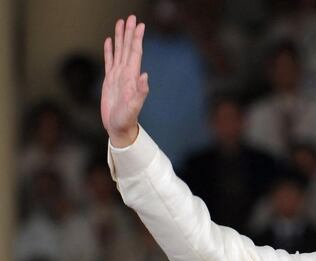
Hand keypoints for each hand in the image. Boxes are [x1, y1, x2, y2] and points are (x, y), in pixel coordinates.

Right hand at [101, 15, 147, 147]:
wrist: (119, 128)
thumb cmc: (127, 119)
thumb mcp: (134, 106)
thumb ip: (140, 92)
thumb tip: (145, 76)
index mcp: (131, 77)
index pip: (135, 53)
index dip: (137, 39)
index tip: (140, 25)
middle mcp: (126, 74)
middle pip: (127, 48)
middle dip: (129, 32)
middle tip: (131, 17)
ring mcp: (117, 76)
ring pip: (119, 51)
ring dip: (120, 37)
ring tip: (120, 22)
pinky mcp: (109, 81)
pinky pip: (109, 61)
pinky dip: (109, 50)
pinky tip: (110, 41)